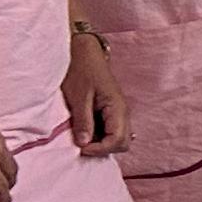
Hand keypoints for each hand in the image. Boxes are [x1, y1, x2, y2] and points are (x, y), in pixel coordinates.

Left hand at [63, 30, 126, 157]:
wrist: (84, 52)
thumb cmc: (81, 70)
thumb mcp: (79, 96)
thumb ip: (83, 121)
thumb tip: (84, 144)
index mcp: (117, 107)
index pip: (118, 140)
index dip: (100, 149)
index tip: (81, 148)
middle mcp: (122, 112)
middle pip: (123, 143)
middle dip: (104, 149)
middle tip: (83, 144)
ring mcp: (118, 112)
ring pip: (118, 138)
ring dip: (102, 143)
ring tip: (83, 136)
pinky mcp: (111, 111)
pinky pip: (111, 131)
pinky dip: (100, 136)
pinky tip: (86, 130)